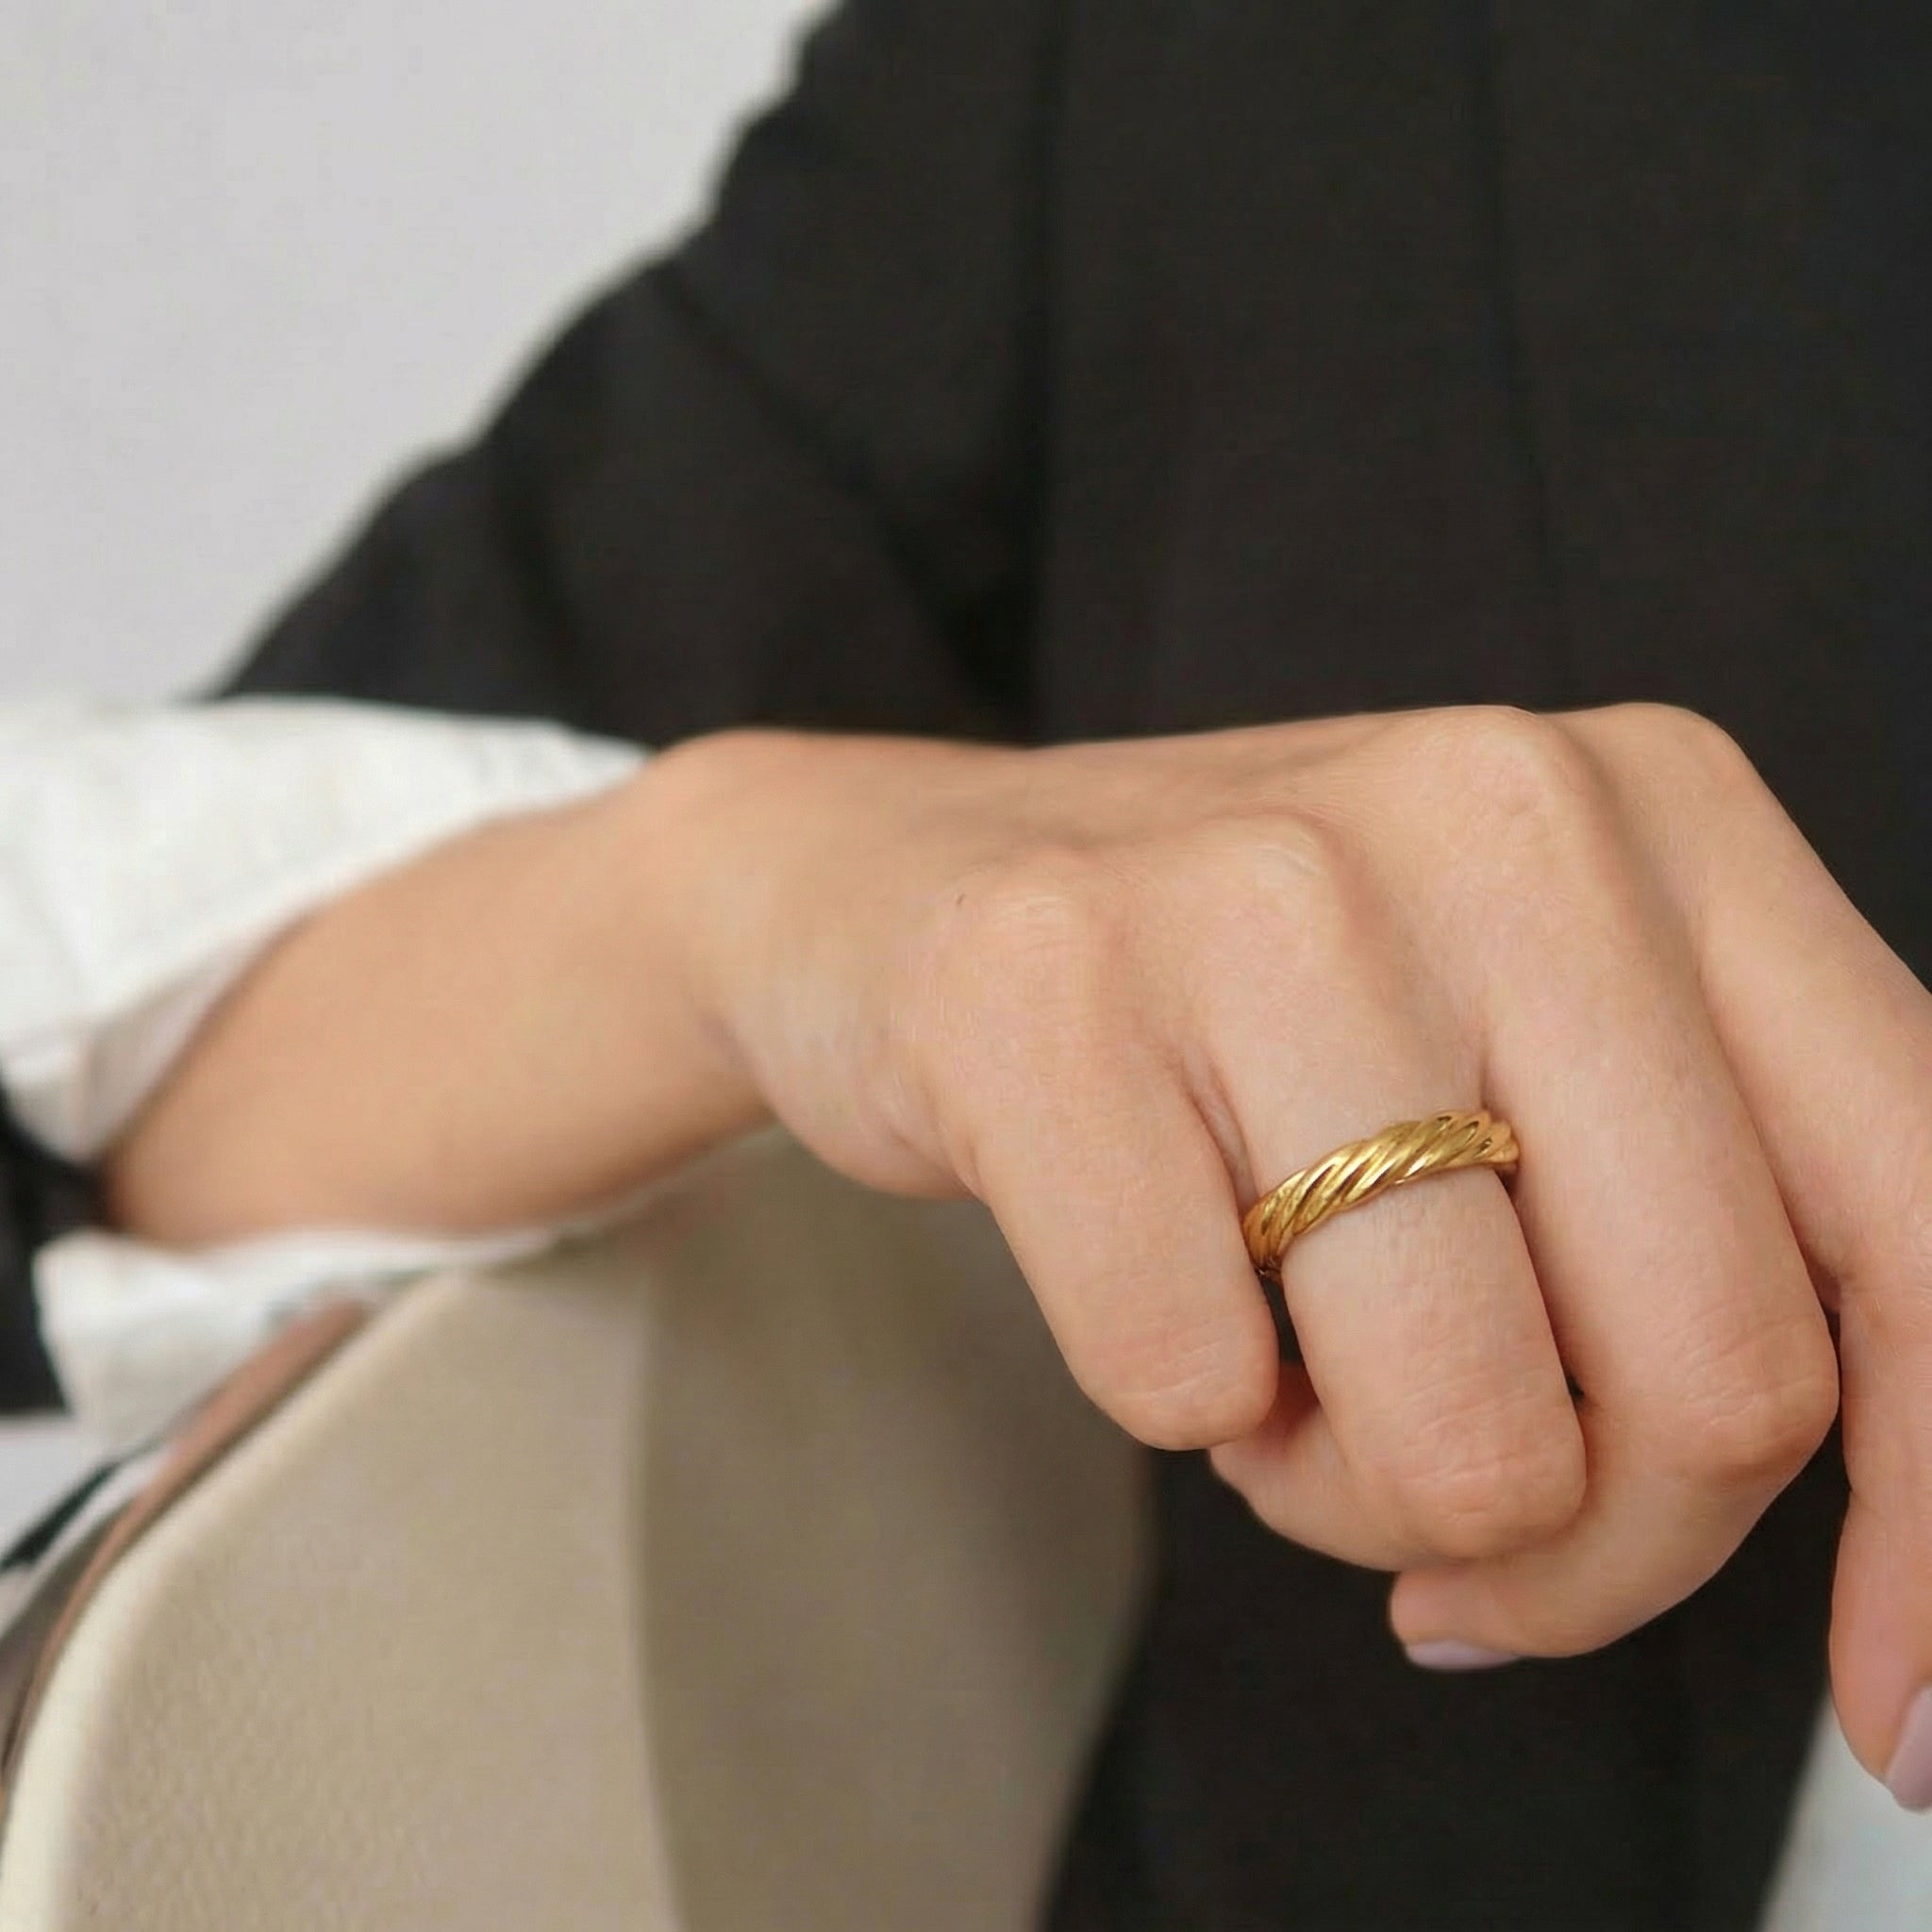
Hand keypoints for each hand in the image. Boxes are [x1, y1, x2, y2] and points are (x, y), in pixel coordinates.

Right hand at [660, 705, 1931, 1798]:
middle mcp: (1499, 815)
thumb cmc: (1237, 1009)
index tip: (1900, 1723)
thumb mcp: (1522, 1041)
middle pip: (1712, 1384)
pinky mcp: (1048, 986)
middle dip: (1578, 1541)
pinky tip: (1128, 1267)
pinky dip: (1174, 1406)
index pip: (1927, 1215)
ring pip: (1463, 1434)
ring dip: (1354, 1488)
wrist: (891, 878)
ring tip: (1268, 1359)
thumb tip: (1889, 1626)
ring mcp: (1264, 888)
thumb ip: (1705, 1235)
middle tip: (1447, 1515)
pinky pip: (1188, 1385)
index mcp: (1666, 816)